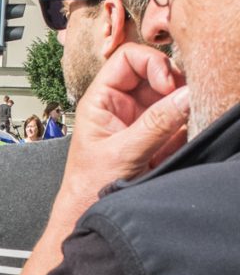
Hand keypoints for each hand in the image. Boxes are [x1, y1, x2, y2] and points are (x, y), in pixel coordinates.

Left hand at [58, 43, 188, 216]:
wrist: (87, 216)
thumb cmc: (87, 188)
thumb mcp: (121, 154)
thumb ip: (155, 124)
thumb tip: (186, 95)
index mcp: (101, 100)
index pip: (128, 58)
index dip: (152, 63)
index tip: (168, 84)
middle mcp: (123, 105)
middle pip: (157, 73)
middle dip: (174, 83)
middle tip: (185, 100)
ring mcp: (142, 120)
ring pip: (172, 95)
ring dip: (183, 103)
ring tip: (186, 119)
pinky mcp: (159, 137)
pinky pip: (180, 119)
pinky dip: (188, 123)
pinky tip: (184, 136)